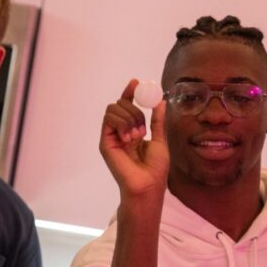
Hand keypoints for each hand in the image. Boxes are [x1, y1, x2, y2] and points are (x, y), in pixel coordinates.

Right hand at [99, 78, 169, 199]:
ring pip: (113, 110)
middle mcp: (120, 131)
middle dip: (133, 109)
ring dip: (128, 117)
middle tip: (142, 127)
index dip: (130, 93)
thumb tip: (160, 101)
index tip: (136, 82)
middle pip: (120, 104)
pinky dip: (121, 123)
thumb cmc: (155, 168)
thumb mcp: (160, 140)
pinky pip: (109, 120)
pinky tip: (128, 138)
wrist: (147, 184)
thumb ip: (158, 121)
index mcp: (132, 130)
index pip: (128, 106)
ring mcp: (111, 136)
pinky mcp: (105, 142)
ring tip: (137, 135)